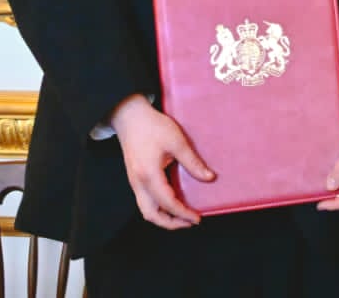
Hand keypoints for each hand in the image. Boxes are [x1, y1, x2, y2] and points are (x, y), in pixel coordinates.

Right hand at [110, 93, 213, 229]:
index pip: (167, 202)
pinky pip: (144, 200)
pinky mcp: (134, 177)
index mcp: (148, 175)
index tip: (197, 218)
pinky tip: (171, 202)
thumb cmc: (152, 126)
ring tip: (182, 216)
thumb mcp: (177, 142)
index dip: (183, 213)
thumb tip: (209, 178)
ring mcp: (134, 181)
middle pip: (150, 214)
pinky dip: (158, 207)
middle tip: (190, 222)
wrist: (130, 116)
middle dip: (170, 223)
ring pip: (145, 209)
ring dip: (163, 216)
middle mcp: (138, 182)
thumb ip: (193, 162)